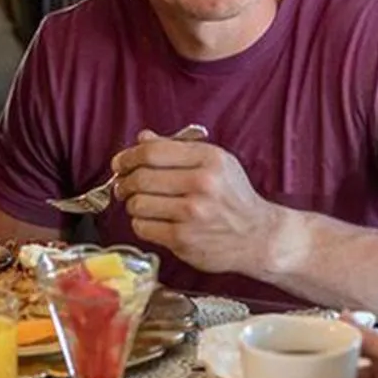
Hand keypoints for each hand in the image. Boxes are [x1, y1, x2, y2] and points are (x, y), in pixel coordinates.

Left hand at [113, 130, 276, 274]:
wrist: (257, 236)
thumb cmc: (234, 197)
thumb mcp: (214, 162)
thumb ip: (177, 148)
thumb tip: (143, 138)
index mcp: (209, 159)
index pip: (153, 152)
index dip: (129, 156)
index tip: (120, 162)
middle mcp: (202, 184)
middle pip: (141, 177)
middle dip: (125, 181)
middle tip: (123, 184)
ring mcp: (192, 213)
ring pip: (138, 203)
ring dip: (132, 203)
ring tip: (140, 203)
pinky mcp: (184, 240)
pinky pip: (144, 228)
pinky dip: (140, 223)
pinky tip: (151, 220)